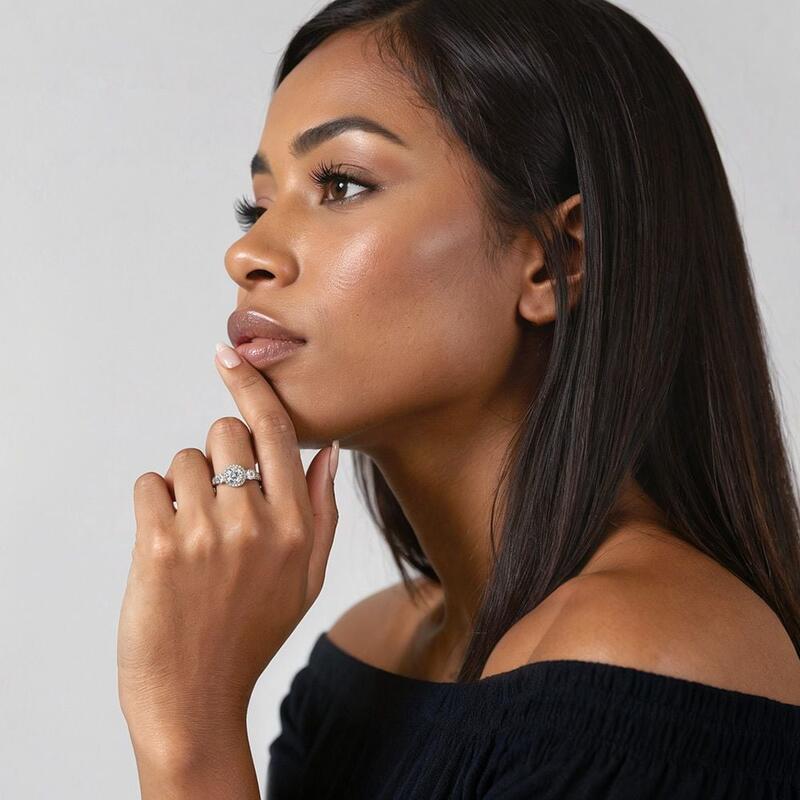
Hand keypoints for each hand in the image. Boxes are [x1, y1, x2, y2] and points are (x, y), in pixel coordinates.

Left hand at [117, 341, 339, 748]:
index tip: (228, 354)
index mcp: (296, 525)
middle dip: (218, 455)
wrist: (195, 697)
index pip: (276, 431)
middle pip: (225, 432)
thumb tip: (328, 450)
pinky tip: (164, 543)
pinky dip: (153, 503)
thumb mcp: (306, 577)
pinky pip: (150, 483)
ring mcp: (207, 533)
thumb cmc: (252, 632)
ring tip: (190, 535)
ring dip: (183, 487)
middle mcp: (256, 522)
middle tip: (215, 501)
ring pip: (185, 459)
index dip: (251, 384)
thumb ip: (321, 510)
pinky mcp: (158, 546)